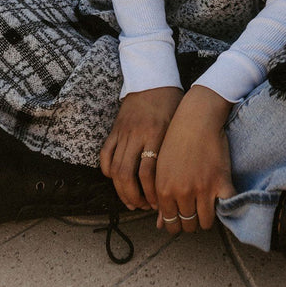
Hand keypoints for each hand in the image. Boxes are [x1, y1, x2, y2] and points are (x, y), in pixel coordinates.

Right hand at [100, 86, 182, 210]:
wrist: (153, 79)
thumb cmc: (173, 102)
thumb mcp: (179, 124)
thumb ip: (176, 149)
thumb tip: (180, 179)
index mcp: (156, 134)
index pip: (149, 172)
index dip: (152, 192)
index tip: (159, 203)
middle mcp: (138, 135)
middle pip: (128, 175)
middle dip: (134, 196)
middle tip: (142, 207)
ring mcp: (123, 132)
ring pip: (115, 168)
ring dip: (121, 189)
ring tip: (130, 201)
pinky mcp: (114, 130)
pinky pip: (105, 155)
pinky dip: (107, 171)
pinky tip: (115, 180)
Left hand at [154, 85, 235, 232]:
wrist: (197, 118)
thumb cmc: (176, 140)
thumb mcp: (162, 169)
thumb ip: (162, 197)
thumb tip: (161, 225)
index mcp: (164, 191)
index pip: (171, 224)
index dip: (178, 223)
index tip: (183, 217)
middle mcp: (182, 193)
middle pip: (189, 226)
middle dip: (192, 222)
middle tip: (196, 210)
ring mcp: (202, 189)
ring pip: (206, 222)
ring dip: (208, 217)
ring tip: (208, 205)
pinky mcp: (221, 182)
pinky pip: (226, 207)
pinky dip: (226, 207)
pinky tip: (223, 198)